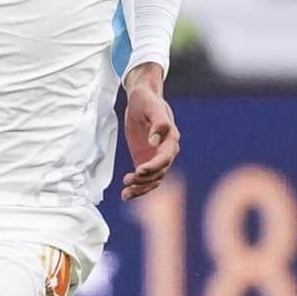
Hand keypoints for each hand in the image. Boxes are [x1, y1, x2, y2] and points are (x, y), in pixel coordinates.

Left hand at [120, 64, 178, 199]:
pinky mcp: (145, 161)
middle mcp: (167, 151)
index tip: (139, 170)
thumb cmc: (146, 101)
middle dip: (144, 179)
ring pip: (153, 180)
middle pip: (160, 172)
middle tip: (127, 180)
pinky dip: (137, 188)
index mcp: (171, 138)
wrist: (141, 100)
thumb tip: (154, 141)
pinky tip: (125, 195)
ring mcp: (156, 158)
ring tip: (125, 194)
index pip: (165, 157)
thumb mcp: (151, 107)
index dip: (153, 166)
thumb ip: (158, 123)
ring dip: (140, 188)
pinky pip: (145, 179)